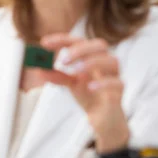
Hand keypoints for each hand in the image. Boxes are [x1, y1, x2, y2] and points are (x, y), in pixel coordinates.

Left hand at [39, 34, 128, 152]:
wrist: (103, 117)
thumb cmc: (89, 96)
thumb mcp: (70, 84)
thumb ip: (56, 76)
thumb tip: (39, 69)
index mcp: (93, 57)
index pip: (80, 41)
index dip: (63, 40)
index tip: (45, 43)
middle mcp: (105, 63)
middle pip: (99, 45)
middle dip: (80, 49)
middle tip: (63, 61)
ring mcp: (114, 76)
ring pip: (112, 61)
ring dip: (92, 62)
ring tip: (76, 72)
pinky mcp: (118, 92)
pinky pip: (117, 83)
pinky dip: (103, 83)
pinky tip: (90, 87)